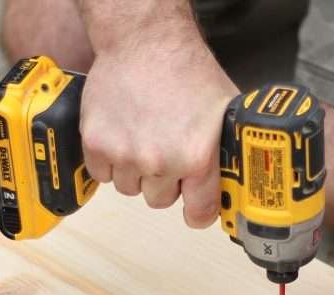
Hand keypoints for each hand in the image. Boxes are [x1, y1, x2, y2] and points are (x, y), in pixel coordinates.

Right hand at [78, 28, 237, 227]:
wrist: (145, 41)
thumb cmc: (186, 70)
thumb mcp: (224, 111)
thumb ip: (226, 152)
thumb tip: (237, 182)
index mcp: (197, 158)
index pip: (199, 214)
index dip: (198, 211)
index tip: (195, 207)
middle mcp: (161, 161)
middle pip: (160, 200)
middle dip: (164, 181)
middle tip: (165, 151)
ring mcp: (125, 155)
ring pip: (130, 188)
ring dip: (136, 171)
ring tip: (143, 137)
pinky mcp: (96, 145)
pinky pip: (102, 175)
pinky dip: (109, 162)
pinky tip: (122, 135)